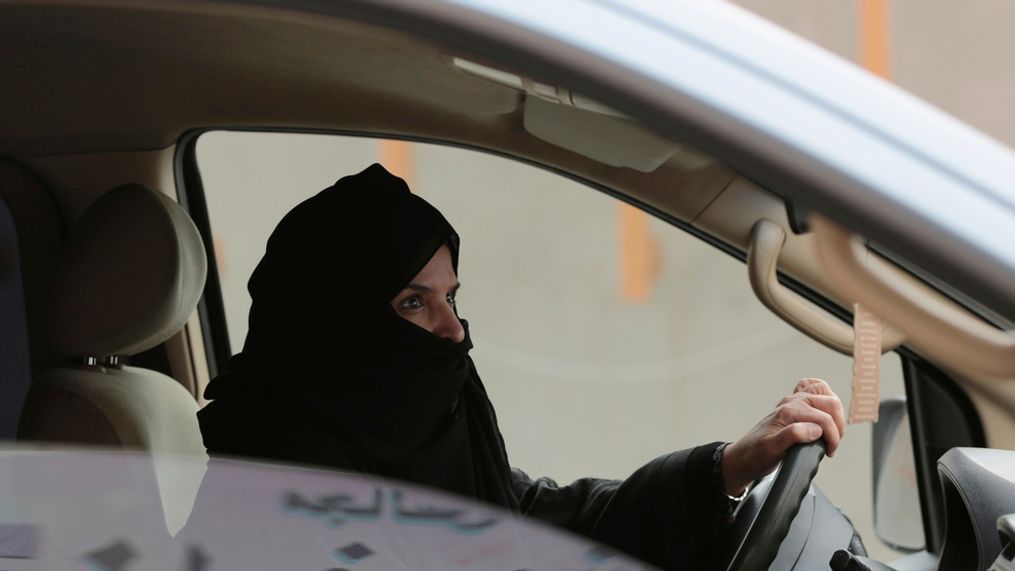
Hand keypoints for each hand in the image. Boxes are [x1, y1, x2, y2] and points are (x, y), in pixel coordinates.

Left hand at [720, 378, 844, 495]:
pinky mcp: (795, 405)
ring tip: (832, 431)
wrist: (744, 456)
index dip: (833, 437)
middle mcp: (792, 403)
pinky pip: (814, 389)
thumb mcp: (772, 449)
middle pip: (830, 403)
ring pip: (826, 394)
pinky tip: (824, 410)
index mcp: (789, 412)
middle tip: (832, 443)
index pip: (824, 419)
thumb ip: (792, 436)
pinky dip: (824, 395)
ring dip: (836, 412)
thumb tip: (814, 429)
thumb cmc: (756, 454)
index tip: (830, 451)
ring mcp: (794, 402)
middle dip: (838, 425)